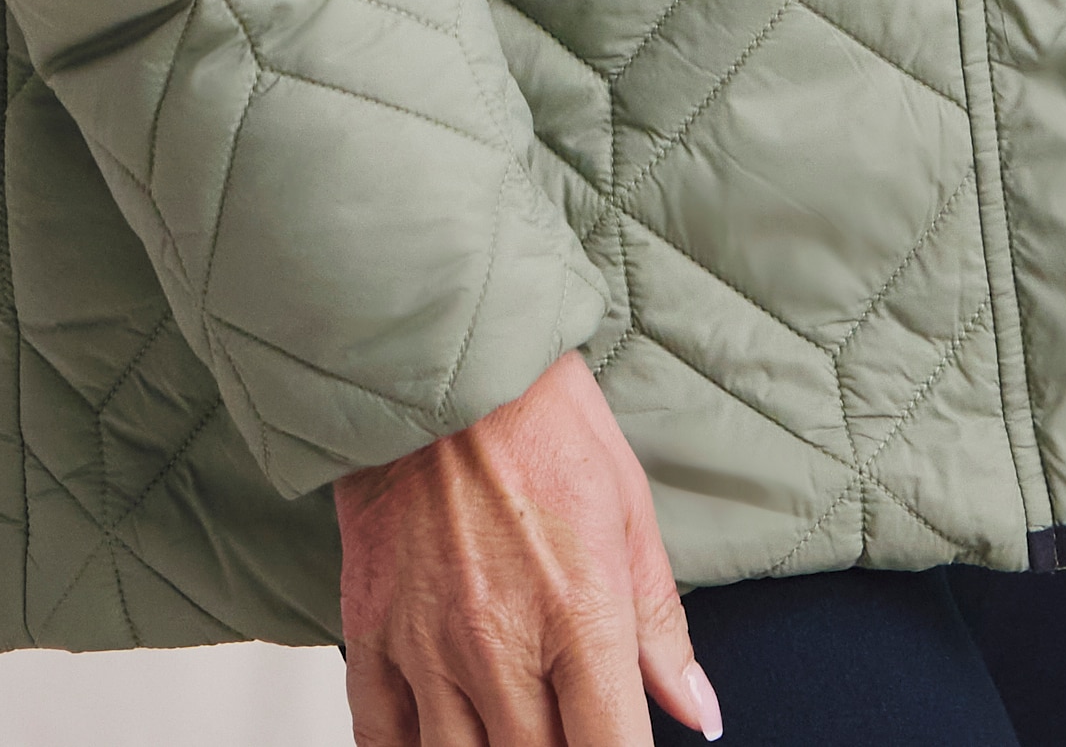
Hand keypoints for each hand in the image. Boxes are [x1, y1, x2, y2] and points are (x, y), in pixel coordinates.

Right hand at [335, 352, 719, 745]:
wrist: (436, 357)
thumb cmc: (538, 418)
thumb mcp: (626, 507)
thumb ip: (660, 625)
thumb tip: (696, 711)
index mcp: (580, 614)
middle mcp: (500, 644)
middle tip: (563, 726)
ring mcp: (427, 643)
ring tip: (505, 730)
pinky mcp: (369, 628)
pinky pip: (380, 740)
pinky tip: (440, 740)